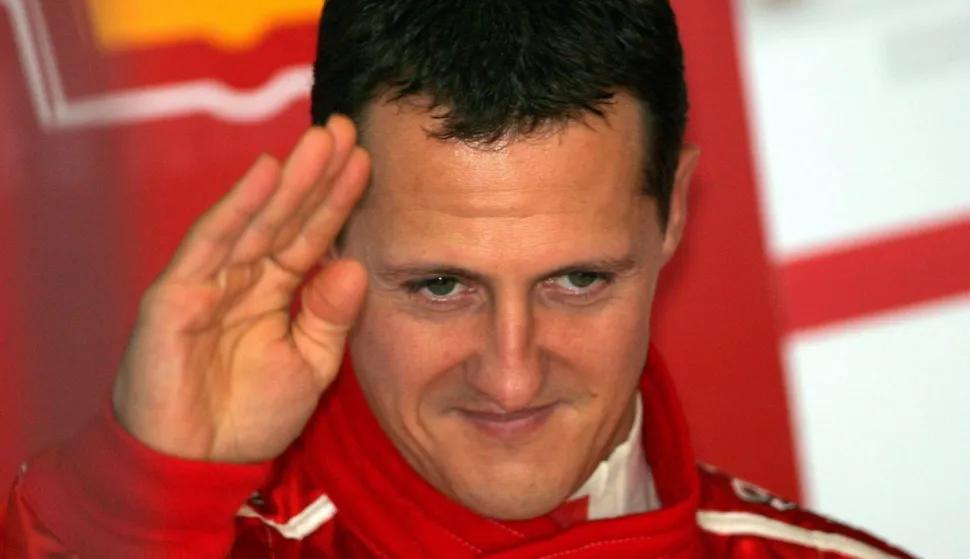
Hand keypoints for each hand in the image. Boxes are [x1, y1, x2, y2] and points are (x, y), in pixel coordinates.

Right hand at [111, 116, 369, 462]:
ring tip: (322, 139)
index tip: (368, 161)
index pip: (313, 235)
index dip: (338, 199)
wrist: (196, 466)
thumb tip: (354, 265)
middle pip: (287, 216)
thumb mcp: (310, 365)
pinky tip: (267, 171)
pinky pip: (210, 243)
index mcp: (276, 291)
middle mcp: (245, 277)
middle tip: (349, 129)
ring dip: (288, 179)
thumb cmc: (248, 416)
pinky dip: (238, 207)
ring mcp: (209, 281)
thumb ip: (332, 317)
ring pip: (255, 220)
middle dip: (317, 174)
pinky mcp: (177, 295)